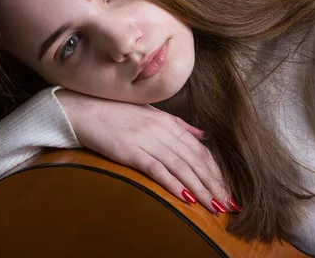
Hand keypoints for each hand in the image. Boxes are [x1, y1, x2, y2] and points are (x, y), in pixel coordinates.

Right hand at [54, 89, 233, 213]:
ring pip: (181, 167)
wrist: (84, 109)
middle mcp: (162, 130)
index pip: (200, 150)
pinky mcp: (131, 151)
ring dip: (200, 188)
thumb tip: (203, 135)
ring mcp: (147, 140)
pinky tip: (186, 198)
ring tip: (214, 206)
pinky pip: (157, 169)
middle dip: (214, 184)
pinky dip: (173, 184)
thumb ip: (179, 126)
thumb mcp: (151, 114)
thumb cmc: (116, 113)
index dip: (217, 171)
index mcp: (169, 122)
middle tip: (230, 204)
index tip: (230, 188)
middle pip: (195, 161)